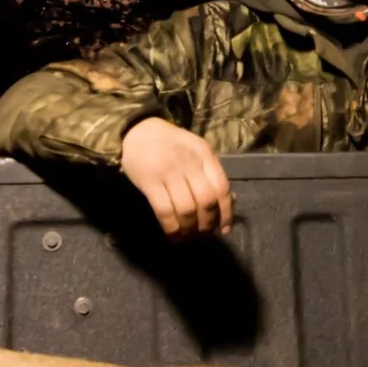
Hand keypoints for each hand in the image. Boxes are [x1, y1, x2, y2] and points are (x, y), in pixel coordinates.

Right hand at [120, 118, 234, 238]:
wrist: (138, 130)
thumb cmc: (171, 144)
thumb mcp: (196, 151)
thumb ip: (210, 173)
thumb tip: (229, 204)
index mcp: (204, 154)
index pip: (222, 187)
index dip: (226, 212)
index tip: (224, 228)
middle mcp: (189, 162)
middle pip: (206, 200)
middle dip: (207, 223)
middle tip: (203, 233)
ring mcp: (168, 172)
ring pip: (186, 209)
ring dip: (189, 228)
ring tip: (188, 236)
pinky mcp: (149, 182)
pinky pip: (164, 210)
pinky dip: (171, 227)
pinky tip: (172, 234)